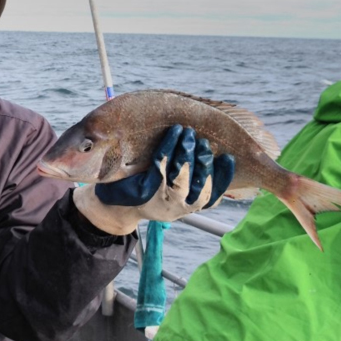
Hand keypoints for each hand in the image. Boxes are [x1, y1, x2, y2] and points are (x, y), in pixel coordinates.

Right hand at [73, 125, 234, 234]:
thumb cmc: (118, 186)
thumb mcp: (113, 173)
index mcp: (146, 196)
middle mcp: (167, 205)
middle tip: (190, 133)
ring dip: (206, 165)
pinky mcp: (195, 207)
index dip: (170, 148)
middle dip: (188, 154)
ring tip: (204, 143)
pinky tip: (227, 159)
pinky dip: (222, 178)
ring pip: (202, 190)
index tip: (175, 130)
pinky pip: (214, 196)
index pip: (161, 170)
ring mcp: (184, 209)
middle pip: (184, 180)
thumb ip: (120, 158)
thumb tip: (113, 131)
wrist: (123, 210)